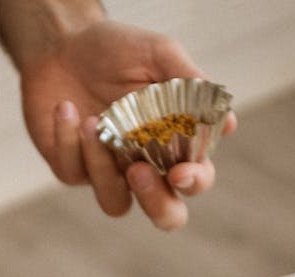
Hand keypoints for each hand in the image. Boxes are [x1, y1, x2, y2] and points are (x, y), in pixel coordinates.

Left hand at [20, 20, 236, 229]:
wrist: (64, 43)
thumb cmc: (118, 50)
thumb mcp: (159, 54)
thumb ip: (191, 85)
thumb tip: (229, 123)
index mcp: (175, 145)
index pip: (196, 179)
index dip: (193, 182)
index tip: (180, 171)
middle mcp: (147, 167)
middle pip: (165, 214)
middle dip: (157, 204)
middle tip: (139, 172)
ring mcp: (110, 174)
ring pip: (116, 204)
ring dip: (102, 168)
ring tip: (92, 123)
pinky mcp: (74, 170)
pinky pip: (74, 173)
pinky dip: (68, 140)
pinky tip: (66, 109)